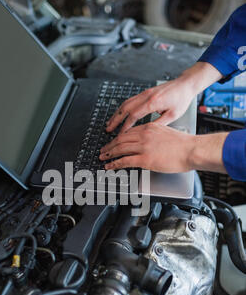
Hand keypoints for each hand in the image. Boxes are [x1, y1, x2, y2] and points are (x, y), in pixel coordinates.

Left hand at [100, 123, 227, 173]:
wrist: (192, 149)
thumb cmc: (185, 144)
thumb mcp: (167, 133)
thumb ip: (155, 136)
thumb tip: (149, 143)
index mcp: (149, 127)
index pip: (128, 132)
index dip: (117, 138)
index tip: (113, 142)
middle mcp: (144, 135)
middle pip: (120, 139)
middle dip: (109, 145)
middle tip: (103, 150)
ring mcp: (144, 147)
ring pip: (120, 149)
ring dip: (109, 154)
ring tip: (103, 158)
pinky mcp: (145, 159)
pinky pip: (124, 161)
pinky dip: (114, 164)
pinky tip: (110, 166)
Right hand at [106, 62, 223, 133]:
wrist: (185, 85)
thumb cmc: (181, 99)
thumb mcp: (173, 115)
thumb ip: (158, 124)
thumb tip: (146, 132)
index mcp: (153, 102)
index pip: (134, 115)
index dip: (125, 126)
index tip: (120, 134)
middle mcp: (146, 96)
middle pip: (125, 108)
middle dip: (115, 119)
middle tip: (108, 129)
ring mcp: (144, 93)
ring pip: (125, 103)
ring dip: (117, 114)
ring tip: (110, 123)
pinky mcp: (145, 92)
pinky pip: (130, 101)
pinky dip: (123, 109)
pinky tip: (120, 115)